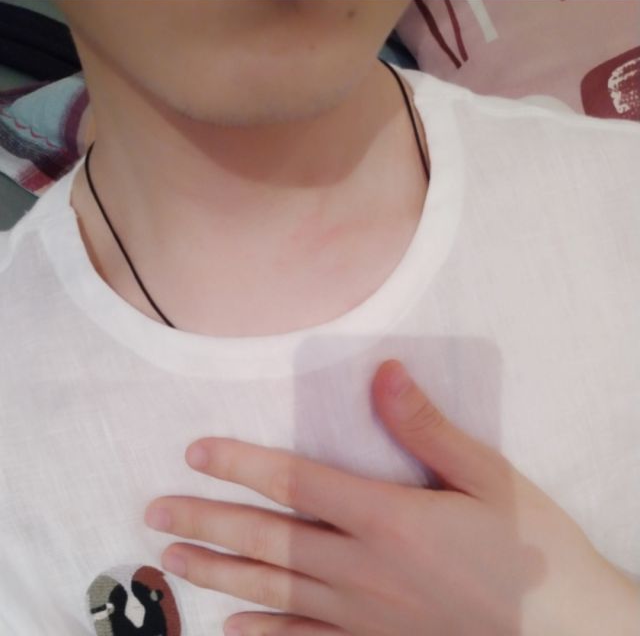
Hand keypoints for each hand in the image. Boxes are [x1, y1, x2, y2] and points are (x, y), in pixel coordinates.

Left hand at [144, 360, 639, 635]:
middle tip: (156, 511)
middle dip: (208, 521)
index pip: (295, 482)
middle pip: (270, 538)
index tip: (196, 452)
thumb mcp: (488, 477)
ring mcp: (365, 615)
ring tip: (172, 558)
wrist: (567, 633)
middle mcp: (363, 567)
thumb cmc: (529, 548)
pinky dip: (263, 634)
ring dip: (219, 571)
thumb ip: (426, 427)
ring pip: (275, 588)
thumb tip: (383, 373)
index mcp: (387, 517)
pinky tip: (228, 626)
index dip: (241, 463)